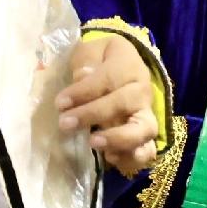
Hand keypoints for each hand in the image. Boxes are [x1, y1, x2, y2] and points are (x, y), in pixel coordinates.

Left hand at [56, 35, 158, 176]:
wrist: (121, 66)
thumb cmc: (100, 59)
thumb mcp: (91, 50)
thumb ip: (86, 62)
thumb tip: (82, 76)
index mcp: (128, 66)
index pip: (109, 78)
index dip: (84, 91)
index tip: (60, 102)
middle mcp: (141, 91)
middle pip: (126, 102)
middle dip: (94, 114)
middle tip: (65, 123)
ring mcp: (145, 114)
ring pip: (144, 129)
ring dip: (120, 138)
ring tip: (93, 143)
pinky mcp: (143, 135)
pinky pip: (146, 151)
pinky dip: (130, 157)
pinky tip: (109, 157)